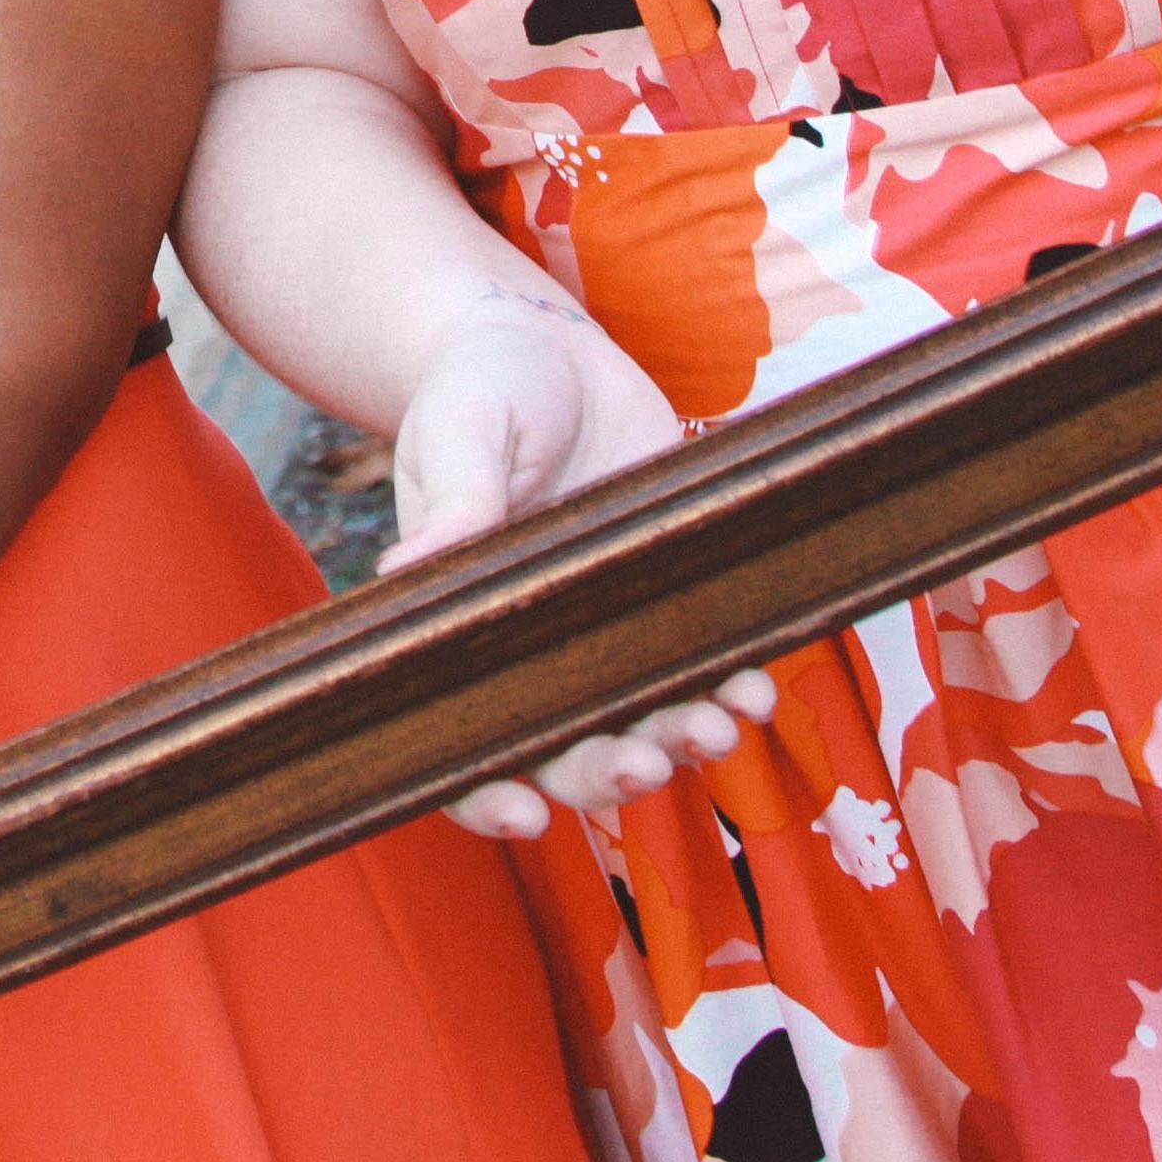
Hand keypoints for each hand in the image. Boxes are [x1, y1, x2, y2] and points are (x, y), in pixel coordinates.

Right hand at [381, 298, 778, 840]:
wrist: (547, 344)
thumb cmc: (479, 388)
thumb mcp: (458, 431)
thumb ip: (452, 498)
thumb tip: (405, 567)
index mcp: (460, 625)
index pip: (462, 739)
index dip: (486, 794)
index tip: (526, 816)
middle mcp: (530, 647)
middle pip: (562, 750)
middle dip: (606, 773)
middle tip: (647, 764)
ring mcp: (603, 629)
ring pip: (638, 720)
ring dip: (679, 741)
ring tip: (718, 729)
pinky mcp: (664, 594)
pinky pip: (698, 660)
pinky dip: (730, 683)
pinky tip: (756, 687)